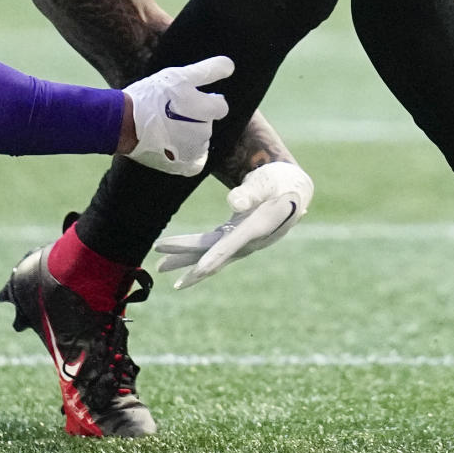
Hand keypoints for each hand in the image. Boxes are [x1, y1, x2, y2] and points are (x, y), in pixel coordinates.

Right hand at [123, 56, 232, 175]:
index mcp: (207, 110)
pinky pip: (194, 162)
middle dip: (195, 118)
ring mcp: (193, 152)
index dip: (205, 101)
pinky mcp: (182, 167)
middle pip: (207, 124)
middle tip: (171, 111)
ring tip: (166, 127)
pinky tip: (172, 145)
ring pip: (199, 141)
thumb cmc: (153, 95)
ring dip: (189, 135)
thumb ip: (208, 71)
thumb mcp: (180, 76)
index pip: (220, 106)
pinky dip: (186, 155)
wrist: (124, 122)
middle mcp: (205, 133)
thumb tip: (231, 65)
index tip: (187, 99)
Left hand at [155, 161, 312, 288]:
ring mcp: (242, 242)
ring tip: (159, 267)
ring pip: (210, 253)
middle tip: (158, 266)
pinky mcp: (237, 237)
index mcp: (257, 228)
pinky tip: (178, 257)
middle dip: (187, 258)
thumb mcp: (268, 183)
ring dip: (186, 260)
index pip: (231, 245)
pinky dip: (196, 252)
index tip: (199, 270)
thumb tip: (233, 201)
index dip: (215, 257)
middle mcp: (248, 241)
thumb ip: (252, 192)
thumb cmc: (280, 182)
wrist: (295, 191)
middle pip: (213, 251)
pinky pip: (212, 247)